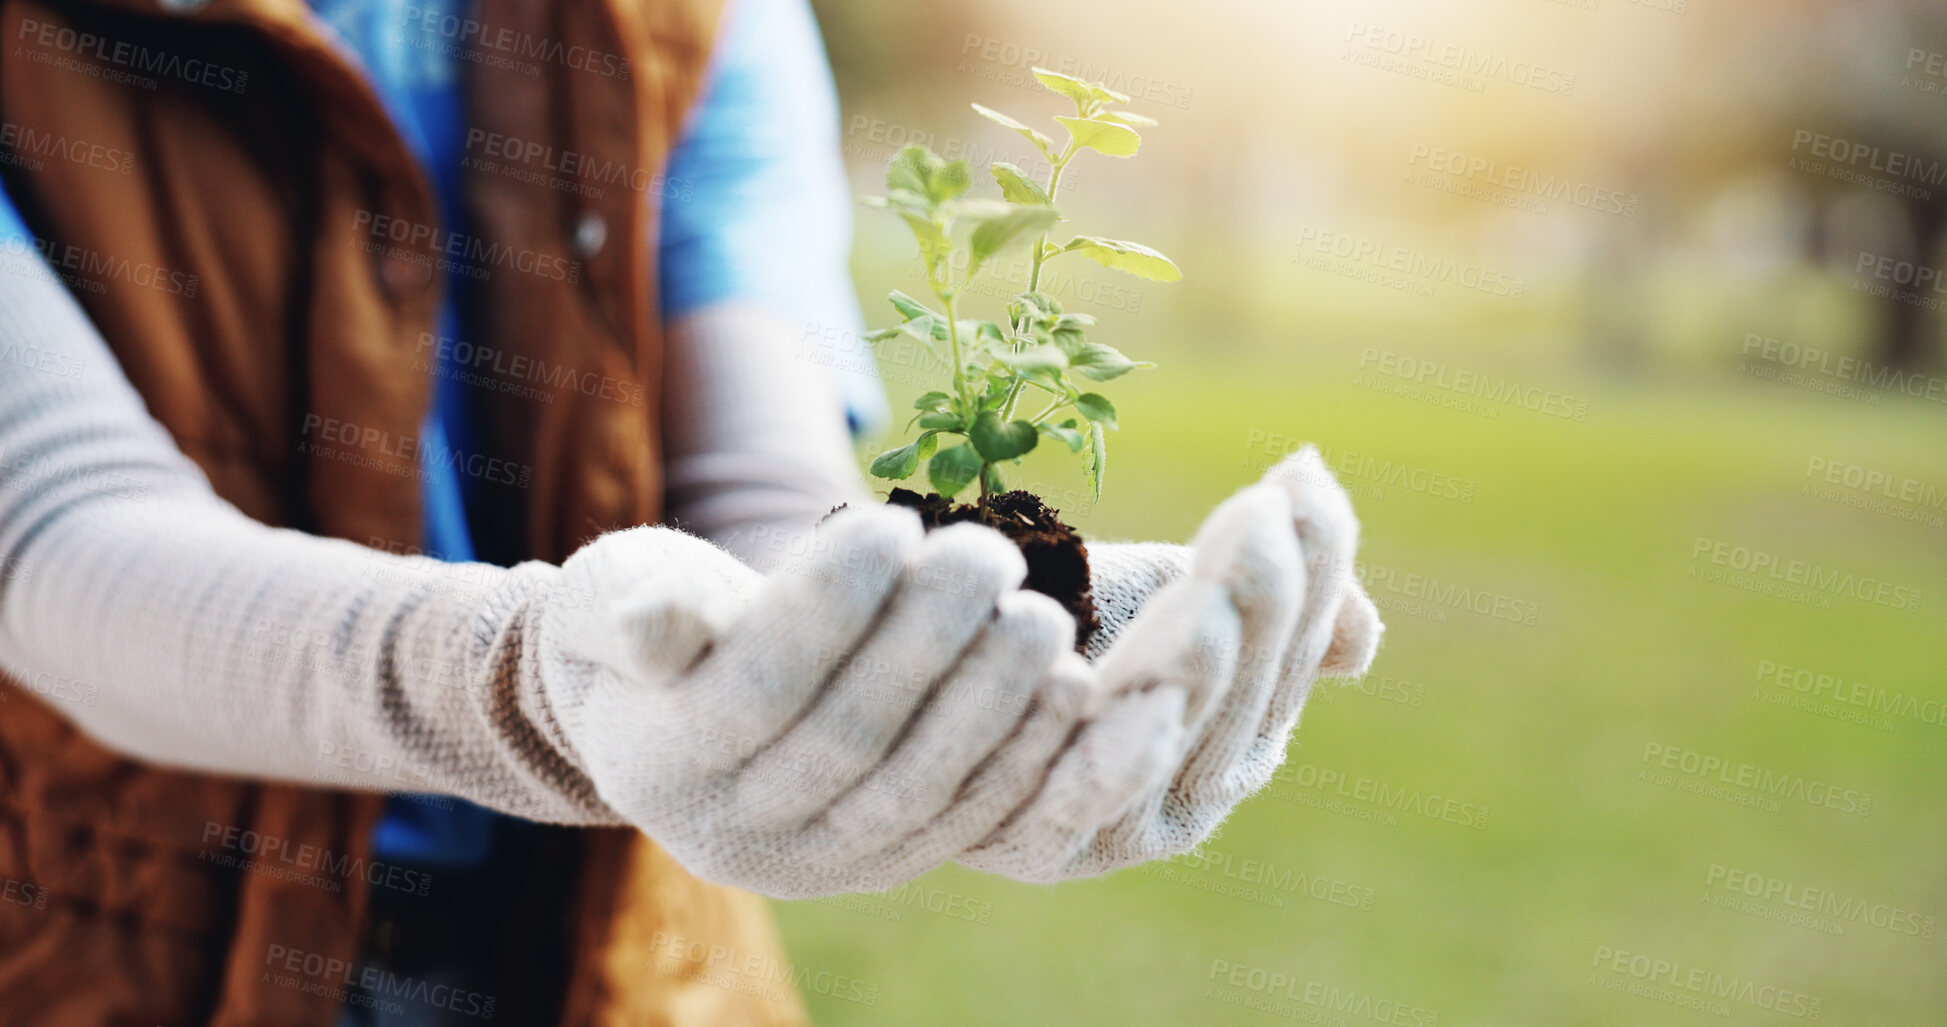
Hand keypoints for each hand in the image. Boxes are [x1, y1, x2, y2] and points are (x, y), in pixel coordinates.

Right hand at [537, 507, 1186, 897]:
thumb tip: (651, 619)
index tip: (892, 522)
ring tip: (1042, 617)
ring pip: (917, 791)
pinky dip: (1025, 759)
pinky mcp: (886, 864)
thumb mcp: (605, 599)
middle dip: (929, 643)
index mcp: (654, 764)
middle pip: (847, 741)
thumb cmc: (643, 623)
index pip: (753, 688)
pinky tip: (1071, 689)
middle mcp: (732, 834)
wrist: (673, 713)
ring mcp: (814, 863)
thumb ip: (626, 606)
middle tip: (990, 556)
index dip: (827, 607)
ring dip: (993, 705)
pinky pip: (966, 821)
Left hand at [959, 446, 1381, 879]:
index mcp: (1239, 737)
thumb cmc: (1066, 616)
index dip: (1308, 571)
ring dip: (1194, 664)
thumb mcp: (1174, 594)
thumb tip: (1358, 635)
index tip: (1296, 483)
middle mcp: (1189, 796)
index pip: (1289, 652)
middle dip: (1257, 604)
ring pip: (1168, 740)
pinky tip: (1140, 696)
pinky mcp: (1029, 842)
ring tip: (1206, 594)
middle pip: (1238, 696)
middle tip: (1256, 516)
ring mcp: (1113, 829)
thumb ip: (1264, 599)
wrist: (929, 651)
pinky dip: (1111, 758)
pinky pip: (1075, 804)